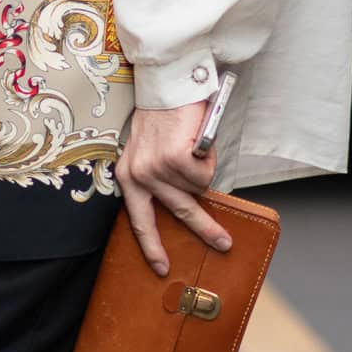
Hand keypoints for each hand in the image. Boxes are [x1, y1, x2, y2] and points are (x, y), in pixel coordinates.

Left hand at [115, 101, 232, 276]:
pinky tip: (196, 140)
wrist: (166, 84)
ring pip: (198, 188)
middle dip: (205, 229)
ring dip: (204, 167)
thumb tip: (188, 203)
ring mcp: (156, 169)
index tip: (161, 267)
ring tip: (194, 144)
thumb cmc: (162, 115)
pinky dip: (209, 158)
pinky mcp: (174, 160)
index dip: (152, 246)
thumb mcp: (150, 150)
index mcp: (128, 175)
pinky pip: (205, 173)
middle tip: (223, 244)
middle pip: (179, 212)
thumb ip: (161, 178)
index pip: (139, 220)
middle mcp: (138, 175)